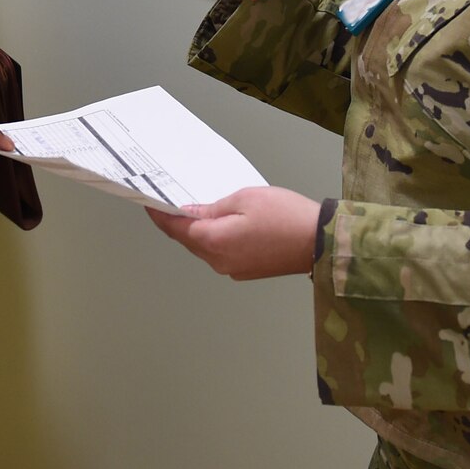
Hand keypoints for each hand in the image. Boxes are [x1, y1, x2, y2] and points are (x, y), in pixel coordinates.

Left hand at [147, 186, 323, 280]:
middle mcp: (218, 261)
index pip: (175, 228)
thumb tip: (189, 212)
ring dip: (196, 230)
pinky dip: (214, 237)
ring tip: (193, 206)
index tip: (147, 200)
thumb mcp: (244, 199)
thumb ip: (211, 208)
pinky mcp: (246, 270)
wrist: (322, 243)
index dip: (159, 213)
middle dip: (177, 221)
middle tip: (168, 198)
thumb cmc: (285, 216)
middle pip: (188, 239)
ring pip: (204, 247)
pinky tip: (219, 222)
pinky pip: (220, 252)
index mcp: (213, 242)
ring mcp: (232, 269)